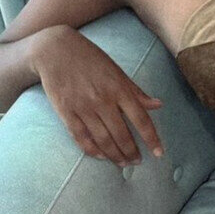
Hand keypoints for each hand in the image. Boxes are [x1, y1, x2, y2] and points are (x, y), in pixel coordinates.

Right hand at [32, 26, 163, 165]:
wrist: (55, 49)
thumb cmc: (90, 58)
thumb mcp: (116, 70)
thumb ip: (136, 91)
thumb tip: (158, 105)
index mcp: (119, 88)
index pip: (141, 119)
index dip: (151, 138)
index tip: (159, 153)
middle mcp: (103, 100)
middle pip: (122, 134)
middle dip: (132, 152)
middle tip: (137, 162)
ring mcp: (84, 107)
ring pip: (103, 140)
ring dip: (115, 155)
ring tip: (123, 164)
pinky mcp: (66, 112)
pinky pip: (81, 137)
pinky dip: (93, 150)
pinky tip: (102, 157)